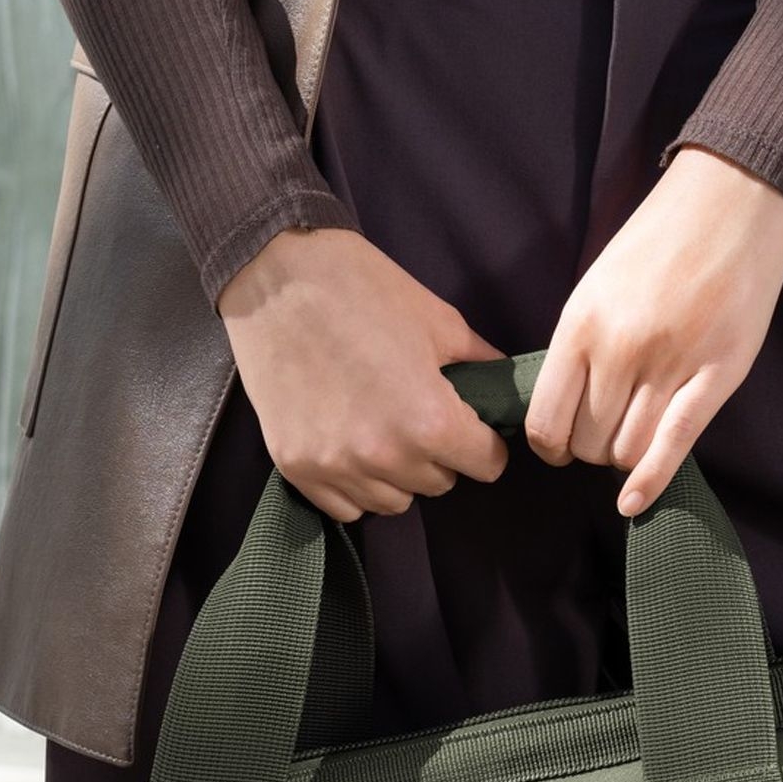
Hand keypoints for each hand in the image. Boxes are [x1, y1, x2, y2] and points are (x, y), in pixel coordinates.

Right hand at [216, 226, 508, 523]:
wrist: (274, 274)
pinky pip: (347, 507)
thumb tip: (508, 387)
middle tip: (419, 414)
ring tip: (383, 428)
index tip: (471, 424)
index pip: (488, 465)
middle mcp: (386, 456)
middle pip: (441, 484)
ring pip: (395, 500)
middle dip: (440, 454)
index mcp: (430, 422)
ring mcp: (337, 467)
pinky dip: (356, 485)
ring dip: (398, 474)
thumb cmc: (361, 288)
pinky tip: (351, 446)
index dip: (486, 442)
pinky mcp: (297, 468)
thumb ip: (481, 364)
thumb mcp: (437, 321)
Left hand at [526, 148, 782, 515]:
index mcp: (581, 323)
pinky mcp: (717, 375)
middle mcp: (621, 348)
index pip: (547, 419)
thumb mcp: (597, 285)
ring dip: (625, 456)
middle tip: (606, 430)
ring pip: (627, 450)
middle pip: (588, 442)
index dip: (550, 446)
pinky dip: (650, 481)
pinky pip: (674, 444)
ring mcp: (671, 364)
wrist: (731, 201)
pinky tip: (634, 502)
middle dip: (591, 449)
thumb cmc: (660, 241)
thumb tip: (562, 408)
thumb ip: (579, 345)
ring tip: (636, 432)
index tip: (560, 447)